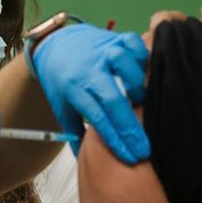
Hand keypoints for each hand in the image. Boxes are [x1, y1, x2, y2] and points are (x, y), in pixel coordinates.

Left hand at [31, 24, 149, 163]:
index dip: (115, 139)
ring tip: (140, 101)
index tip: (130, 157)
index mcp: (74, 90)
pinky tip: (145, 71)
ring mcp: (103, 51)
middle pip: (112, 99)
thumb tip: (89, 164)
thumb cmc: (63, 83)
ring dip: (136, 84)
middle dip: (130, 127)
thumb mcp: (63, 108)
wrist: (56, 45)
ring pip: (123, 63)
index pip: (96, 118)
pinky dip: (142, 55)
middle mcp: (89, 70)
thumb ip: (76, 134)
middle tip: (145, 149)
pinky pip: (133, 42)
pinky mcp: (115, 37)